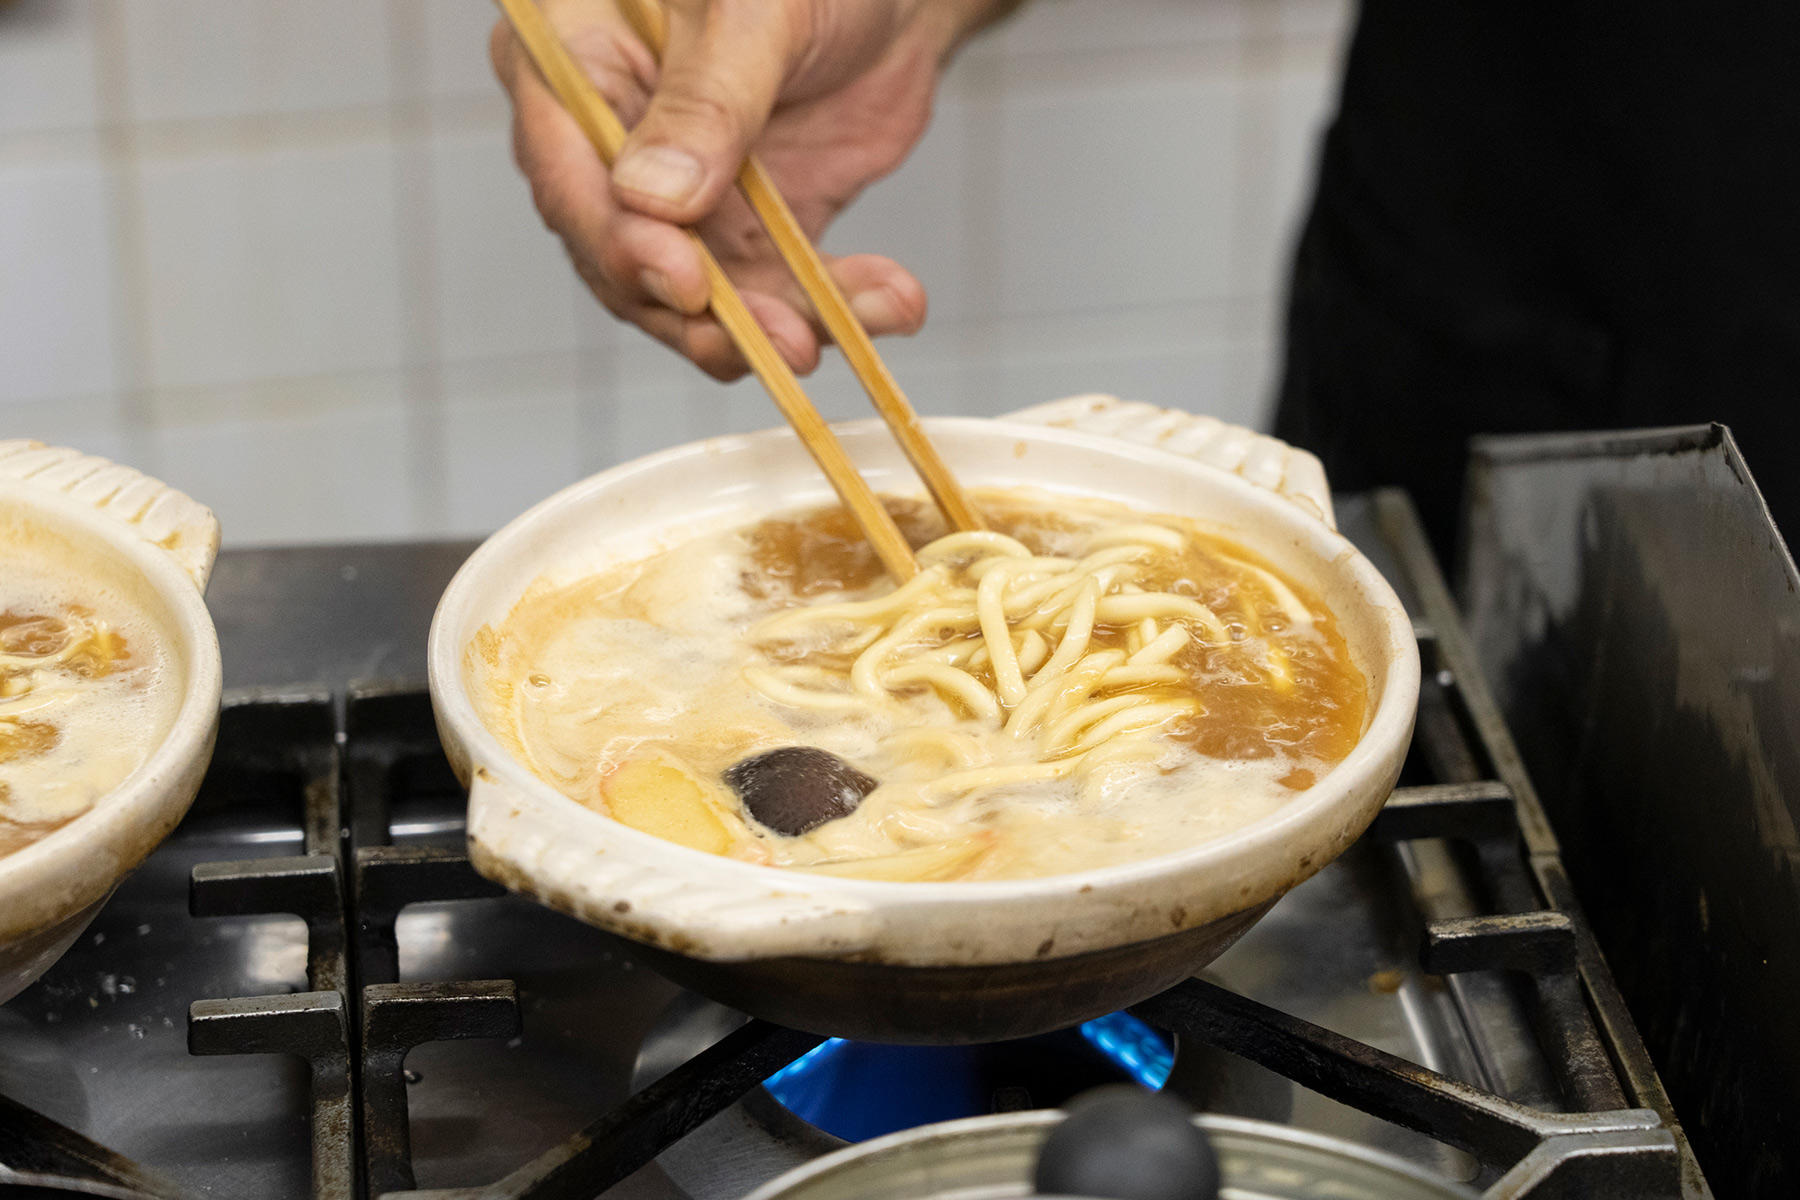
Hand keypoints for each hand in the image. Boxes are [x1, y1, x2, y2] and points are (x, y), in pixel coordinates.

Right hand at [493, 0, 1005, 379]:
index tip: (686, 283)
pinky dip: (828, 310)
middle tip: (784, 341)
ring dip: (774, 328)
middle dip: (705, 315)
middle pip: (623, 259)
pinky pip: (768, 296)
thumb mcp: (757, 14)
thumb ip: (706, 101)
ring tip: (841, 332)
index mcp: (572, 61)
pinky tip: (889, 302)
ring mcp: (675, 201)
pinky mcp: (742, 237)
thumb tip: (651, 198)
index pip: (568, 173)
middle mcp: (608, 144)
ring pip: (695, 301)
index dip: (619, 241)